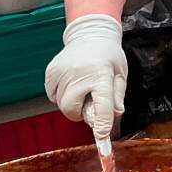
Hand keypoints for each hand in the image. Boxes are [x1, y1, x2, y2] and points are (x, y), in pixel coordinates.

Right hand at [45, 14, 126, 136]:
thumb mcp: (120, 74)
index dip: (101, 123)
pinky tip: (71, 82)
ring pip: (61, 104)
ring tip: (82, 87)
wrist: (90, 34)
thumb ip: (117, 96)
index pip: (101, 104)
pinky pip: (52, 95)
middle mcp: (79, 73)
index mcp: (101, 74)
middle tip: (90, 101)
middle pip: (71, 109)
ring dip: (72, 103)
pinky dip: (61, 95)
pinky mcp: (50, 72)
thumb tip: (114, 115)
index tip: (102, 136)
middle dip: (80, 112)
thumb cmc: (108, 56)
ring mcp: (61, 72)